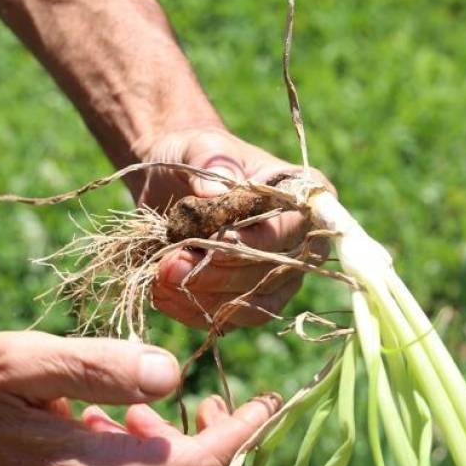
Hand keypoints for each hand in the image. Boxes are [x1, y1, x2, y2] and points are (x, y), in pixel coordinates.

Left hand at [132, 126, 334, 330]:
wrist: (170, 180)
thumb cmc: (196, 155)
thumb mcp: (201, 146)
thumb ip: (211, 162)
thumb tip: (214, 195)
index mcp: (304, 196)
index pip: (290, 229)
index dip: (257, 242)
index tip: (216, 240)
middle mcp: (300, 242)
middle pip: (272, 273)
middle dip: (220, 272)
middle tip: (171, 261)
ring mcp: (276, 276)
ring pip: (252, 306)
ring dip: (204, 298)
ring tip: (161, 276)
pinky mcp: (247, 300)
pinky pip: (228, 319)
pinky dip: (192, 311)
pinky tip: (161, 293)